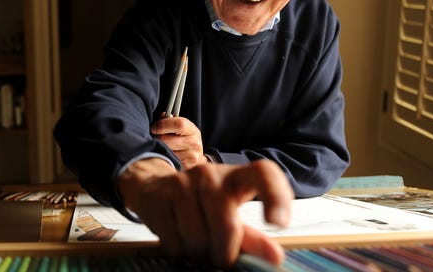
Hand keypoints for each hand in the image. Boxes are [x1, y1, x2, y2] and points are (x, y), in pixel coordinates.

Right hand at [118, 158, 291, 267]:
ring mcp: (182, 183)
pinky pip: (173, 240)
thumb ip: (252, 238)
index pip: (263, 174)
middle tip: (221, 255)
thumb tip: (275, 257)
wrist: (154, 188)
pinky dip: (178, 249)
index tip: (278, 223)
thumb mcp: (230, 215)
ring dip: (198, 251)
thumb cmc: (202, 204)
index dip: (276, 196)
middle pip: (227, 223)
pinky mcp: (158, 196)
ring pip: (197, 238)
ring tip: (195, 240)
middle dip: (225, 251)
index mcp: (236, 176)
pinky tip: (177, 235)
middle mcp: (210, 174)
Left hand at [151, 115, 205, 168]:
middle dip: (157, 139)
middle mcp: (195, 143)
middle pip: (168, 140)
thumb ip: (169, 121)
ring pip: (166, 152)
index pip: (179, 124)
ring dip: (159, 149)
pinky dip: (163, 158)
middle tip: (153, 138)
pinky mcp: (186, 167)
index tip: (154, 127)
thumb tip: (162, 116)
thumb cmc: (183, 139)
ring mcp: (192, 157)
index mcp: (193, 130)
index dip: (163, 124)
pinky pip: (168, 162)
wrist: (194, 157)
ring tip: (159, 147)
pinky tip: (164, 156)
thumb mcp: (179, 129)